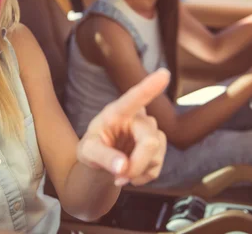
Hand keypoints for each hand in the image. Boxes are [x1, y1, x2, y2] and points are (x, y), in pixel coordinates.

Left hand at [76, 69, 169, 186]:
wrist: (102, 161)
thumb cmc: (92, 149)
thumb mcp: (87, 152)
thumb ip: (102, 157)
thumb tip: (123, 167)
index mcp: (117, 111)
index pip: (134, 98)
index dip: (149, 86)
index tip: (164, 74)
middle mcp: (138, 117)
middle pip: (149, 141)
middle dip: (136, 165)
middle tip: (119, 177)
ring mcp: (151, 130)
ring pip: (155, 154)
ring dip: (137, 171)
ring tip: (119, 175)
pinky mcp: (159, 145)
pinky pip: (157, 166)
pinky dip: (143, 177)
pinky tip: (131, 176)